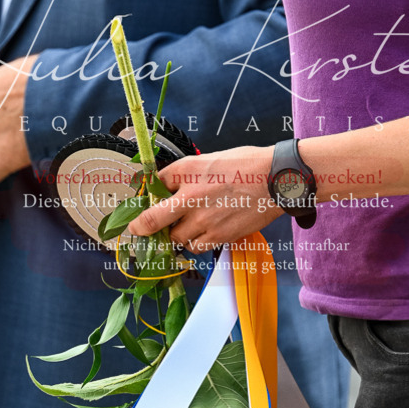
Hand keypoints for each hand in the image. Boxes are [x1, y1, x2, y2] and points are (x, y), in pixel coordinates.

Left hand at [129, 145, 281, 251]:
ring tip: (187, 223)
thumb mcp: (204, 159)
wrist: (276, 179)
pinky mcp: (221, 237)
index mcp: (185, 176)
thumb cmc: (243, 165)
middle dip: (150, 227)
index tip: (132, 220)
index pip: (149, 197)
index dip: (138, 215)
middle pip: (156, 225)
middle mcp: (191, 201)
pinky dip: (195, 242)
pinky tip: (203, 230)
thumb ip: (177, 174)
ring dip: (177, 234)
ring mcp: (206, 223)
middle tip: (148, 226)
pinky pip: (197, 247)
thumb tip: (157, 186)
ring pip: (178, 239)